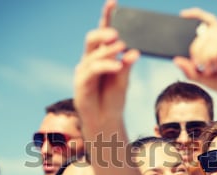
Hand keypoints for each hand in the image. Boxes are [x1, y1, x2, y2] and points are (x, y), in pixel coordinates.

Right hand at [73, 0, 139, 133]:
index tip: (113, 2)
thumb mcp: (124, 79)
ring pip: (93, 53)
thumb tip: (135, 50)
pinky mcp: (81, 82)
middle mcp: (90, 59)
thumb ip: (127, 65)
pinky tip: (118, 65)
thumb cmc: (114, 99)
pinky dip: (106, 65)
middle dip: (104, 32)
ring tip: (122, 47)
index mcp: (101, 55)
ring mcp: (84, 70)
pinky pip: (93, 69)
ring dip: (108, 50)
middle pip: (93, 38)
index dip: (107, 17)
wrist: (106, 120)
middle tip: (118, 33)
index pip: (104, 32)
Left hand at [173, 8, 216, 112]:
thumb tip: (176, 60)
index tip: (183, 15)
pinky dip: (214, 53)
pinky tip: (215, 67)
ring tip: (209, 70)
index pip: (209, 24)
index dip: (197, 15)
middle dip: (196, 47)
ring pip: (214, 35)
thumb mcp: (211, 82)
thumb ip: (194, 72)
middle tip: (197, 65)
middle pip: (207, 31)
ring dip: (204, 52)